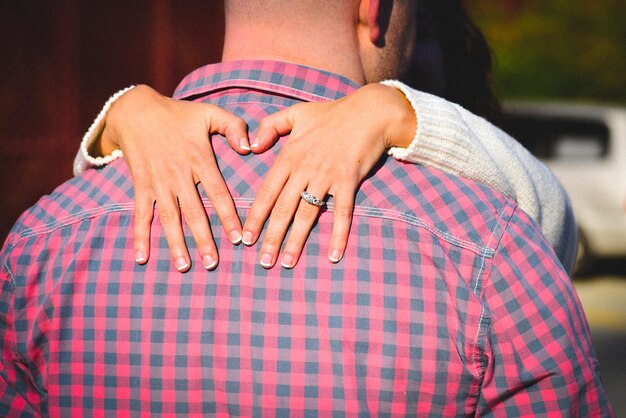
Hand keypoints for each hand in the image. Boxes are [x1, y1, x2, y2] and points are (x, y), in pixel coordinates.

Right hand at [101, 85, 249, 270]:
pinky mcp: (141, 185)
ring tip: (184, 267)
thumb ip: (233, 126)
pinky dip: (140, 236)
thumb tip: (249, 148)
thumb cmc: (178, 114)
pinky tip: (142, 257)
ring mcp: (158, 181)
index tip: (237, 238)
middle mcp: (179, 174)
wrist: (136, 109)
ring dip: (176, 243)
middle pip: (193, 212)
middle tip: (212, 263)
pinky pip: (141, 213)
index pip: (218, 192)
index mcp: (199, 158)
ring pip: (169, 217)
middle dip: (203, 239)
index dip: (228, 216)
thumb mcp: (209, 113)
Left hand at [242, 83, 415, 267]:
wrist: (369, 111)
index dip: (255, 217)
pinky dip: (338, 234)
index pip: (267, 191)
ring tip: (288, 262)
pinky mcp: (348, 181)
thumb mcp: (296, 113)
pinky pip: (341, 212)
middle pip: (283, 208)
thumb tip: (252, 146)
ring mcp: (326, 176)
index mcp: (289, 155)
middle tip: (263, 262)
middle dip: (271, 237)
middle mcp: (304, 168)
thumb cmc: (331, 113)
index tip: (246, 238)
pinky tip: (333, 255)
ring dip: (297, 240)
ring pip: (307, 214)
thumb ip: (270, 126)